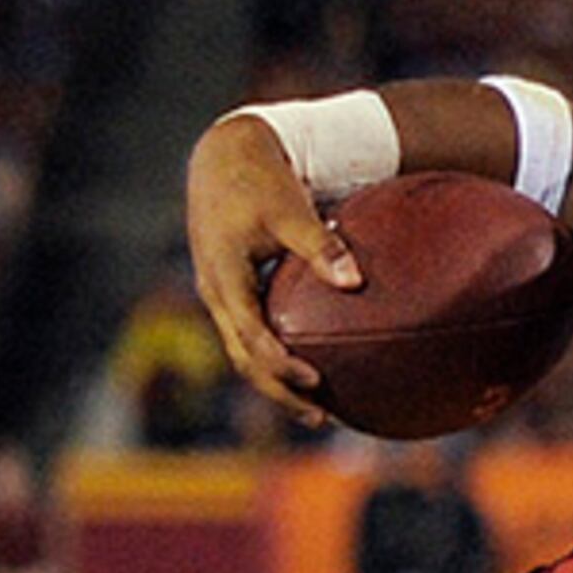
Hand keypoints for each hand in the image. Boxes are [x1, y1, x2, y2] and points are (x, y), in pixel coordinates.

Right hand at [185, 115, 359, 423]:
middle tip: (321, 417)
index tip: (314, 381)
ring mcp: (221, 295)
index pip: (250, 335)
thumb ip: (321, 246)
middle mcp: (217, 293)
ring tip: (318, 411)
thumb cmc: (259, 179)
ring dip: (277, 383)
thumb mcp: (290, 209)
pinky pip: (251, 336)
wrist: (225, 156)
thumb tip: (355, 283)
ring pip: (244, 352)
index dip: (280, 364)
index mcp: (224, 276)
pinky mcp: (232, 291)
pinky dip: (275, 359)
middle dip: (279, 391)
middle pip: (244, 359)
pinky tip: (308, 373)